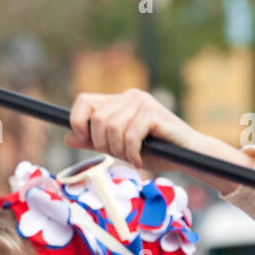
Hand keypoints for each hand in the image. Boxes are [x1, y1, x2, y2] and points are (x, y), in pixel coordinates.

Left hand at [65, 90, 206, 171]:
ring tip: (133, 156)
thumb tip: (67, 138)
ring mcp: (141, 101)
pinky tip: (140, 158)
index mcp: (117, 101)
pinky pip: (130, 135)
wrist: (186, 156)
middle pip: (96, 119)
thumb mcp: (118, 148)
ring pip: (112, 128)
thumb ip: (94, 142)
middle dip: (104, 144)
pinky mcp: (153, 111)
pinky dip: (133, 152)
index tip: (85, 139)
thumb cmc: (154, 151)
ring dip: (120, 150)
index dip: (77, 121)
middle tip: (121, 154)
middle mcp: (128, 96)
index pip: (83, 101)